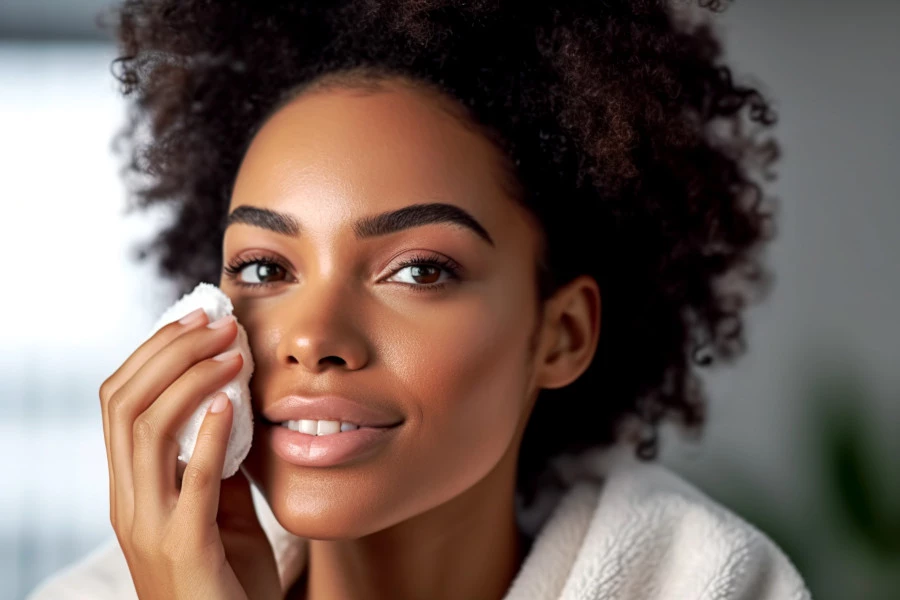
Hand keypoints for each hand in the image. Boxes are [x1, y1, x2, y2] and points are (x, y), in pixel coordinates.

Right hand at [99, 309, 281, 599]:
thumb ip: (216, 461)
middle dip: (170, 352)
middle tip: (217, 322)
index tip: (197, 318)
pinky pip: (192, 483)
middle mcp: (128, 502)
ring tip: (233, 351)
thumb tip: (232, 403)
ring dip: (192, 380)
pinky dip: (211, 436)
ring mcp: (150, 527)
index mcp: (131, 487)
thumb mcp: (218, 507)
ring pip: (147, 432)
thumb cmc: (227, 575)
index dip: (153, 352)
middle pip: (125, 405)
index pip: (119, 401)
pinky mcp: (185, 548)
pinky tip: (232, 404)